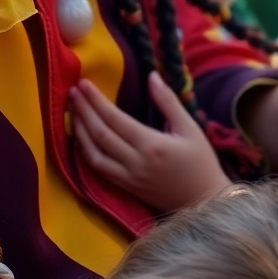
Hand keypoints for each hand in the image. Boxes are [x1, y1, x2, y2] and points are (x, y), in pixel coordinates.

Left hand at [69, 72, 228, 212]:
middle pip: (99, 134)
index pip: (114, 118)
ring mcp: (128, 178)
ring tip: (73, 112)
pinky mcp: (126, 188)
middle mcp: (135, 162)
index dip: (95, 101)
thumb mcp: (190, 128)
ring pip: (94, 154)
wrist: (205, 203)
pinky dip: (85, 153)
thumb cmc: (201, 162)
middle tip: (72, 92)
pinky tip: (81, 139)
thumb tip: (152, 75)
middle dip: (83, 111)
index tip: (83, 84)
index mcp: (151, 144)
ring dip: (80, 132)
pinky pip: (99, 170)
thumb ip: (168, 101)